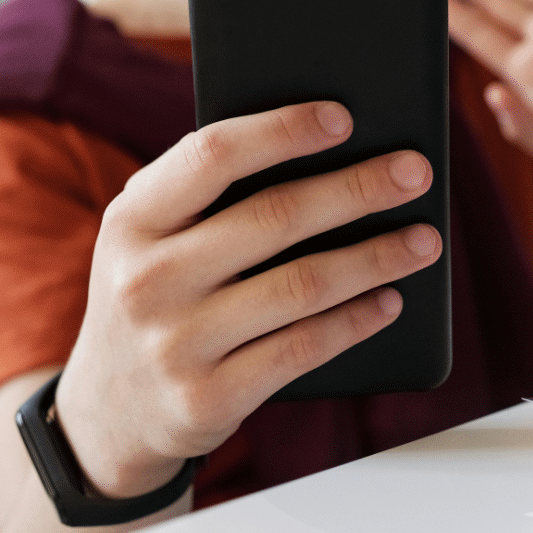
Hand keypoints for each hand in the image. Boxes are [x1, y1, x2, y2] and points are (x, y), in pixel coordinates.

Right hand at [55, 102, 439, 497]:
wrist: (108, 415)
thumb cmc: (157, 295)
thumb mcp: (152, 238)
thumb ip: (210, 194)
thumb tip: (332, 148)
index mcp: (132, 219)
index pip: (213, 155)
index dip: (283, 130)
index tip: (345, 117)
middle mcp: (146, 279)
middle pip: (275, 216)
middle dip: (357, 189)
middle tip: (415, 172)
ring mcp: (176, 344)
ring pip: (301, 285)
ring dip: (375, 258)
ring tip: (424, 240)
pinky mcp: (208, 398)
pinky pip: (303, 349)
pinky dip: (356, 320)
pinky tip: (390, 300)